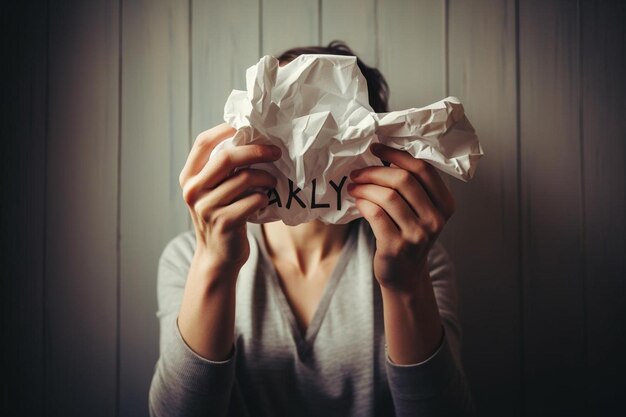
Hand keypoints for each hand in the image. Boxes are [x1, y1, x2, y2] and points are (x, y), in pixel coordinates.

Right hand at [179, 123, 280, 276]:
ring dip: (265, 178)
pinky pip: (253, 200)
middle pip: (227, 157)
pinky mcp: (225, 223)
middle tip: (276, 151)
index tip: (247, 126)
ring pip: (244, 178)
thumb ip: (221, 170)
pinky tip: (264, 201)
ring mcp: (207, 208)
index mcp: (189, 177)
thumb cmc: (221, 216)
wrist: (218, 257)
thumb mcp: (212, 191)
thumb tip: (252, 139)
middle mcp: (193, 191)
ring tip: (272, 182)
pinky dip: (264, 197)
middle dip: (256, 151)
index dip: (225, 129)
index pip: (203, 142)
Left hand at [347, 143, 454, 291]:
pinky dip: (363, 203)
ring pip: (387, 196)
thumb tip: (382, 154)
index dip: (397, 155)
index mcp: (446, 204)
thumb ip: (412, 187)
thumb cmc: (408, 235)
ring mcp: (417, 235)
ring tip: (353, 187)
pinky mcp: (396, 246)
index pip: (423, 169)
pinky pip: (375, 214)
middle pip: (403, 180)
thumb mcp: (421, 211)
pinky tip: (357, 202)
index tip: (376, 148)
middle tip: (357, 172)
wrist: (405, 275)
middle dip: (375, 171)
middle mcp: (436, 219)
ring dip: (365, 187)